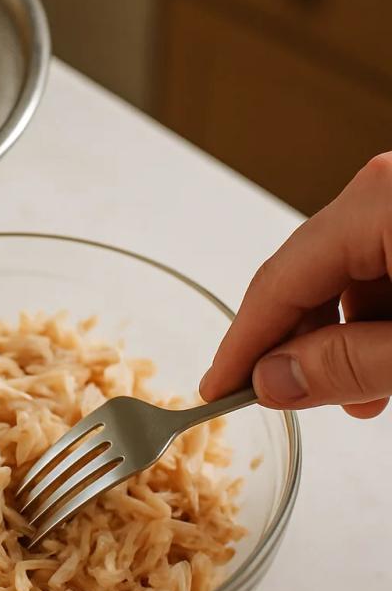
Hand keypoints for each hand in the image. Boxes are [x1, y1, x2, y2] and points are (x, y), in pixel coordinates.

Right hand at [199, 153, 391, 417]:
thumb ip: (351, 365)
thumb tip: (272, 382)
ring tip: (354, 395)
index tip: (216, 390)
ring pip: (343, 276)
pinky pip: (379, 267)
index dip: (241, 345)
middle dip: (293, 345)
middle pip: (306, 277)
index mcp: (378, 205)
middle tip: (280, 399)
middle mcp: (384, 191)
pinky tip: (383, 361)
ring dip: (339, 338)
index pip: (280, 283)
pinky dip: (375, 319)